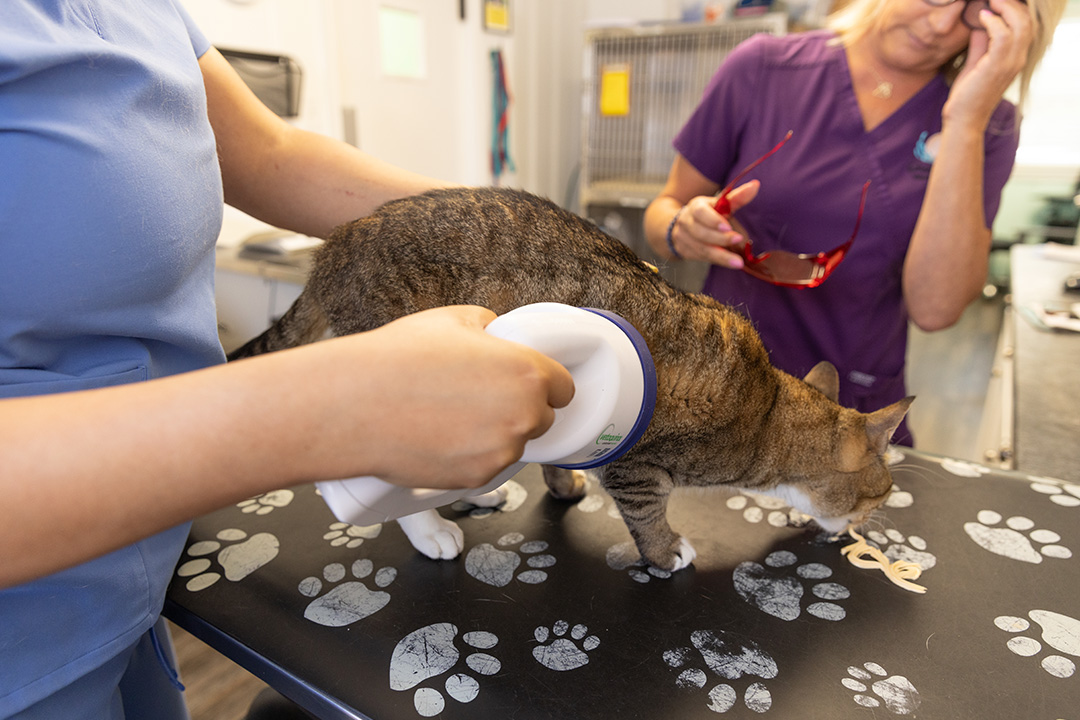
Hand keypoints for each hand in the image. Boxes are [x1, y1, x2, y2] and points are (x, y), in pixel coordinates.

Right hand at [291, 306, 574, 489]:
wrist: (354, 404)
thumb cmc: (398, 358)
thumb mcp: (451, 320)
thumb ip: (488, 327)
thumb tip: (496, 335)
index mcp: (527, 371)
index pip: (564, 388)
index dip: (544, 384)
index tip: (526, 384)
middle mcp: (523, 414)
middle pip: (541, 418)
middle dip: (518, 410)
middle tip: (478, 399)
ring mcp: (502, 450)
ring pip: (512, 445)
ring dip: (494, 434)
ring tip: (450, 417)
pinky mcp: (476, 477)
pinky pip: (486, 467)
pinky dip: (470, 456)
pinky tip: (439, 438)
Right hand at [668, 180, 759, 268]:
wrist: (682, 226)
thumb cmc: (708, 213)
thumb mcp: (719, 203)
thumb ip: (737, 197)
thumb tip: (756, 185)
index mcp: (695, 207)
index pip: (700, 213)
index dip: (713, 220)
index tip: (728, 226)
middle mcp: (687, 222)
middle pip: (701, 232)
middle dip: (720, 238)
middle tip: (738, 239)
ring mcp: (684, 239)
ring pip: (701, 249)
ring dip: (721, 256)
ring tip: (738, 262)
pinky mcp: (686, 252)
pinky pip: (702, 258)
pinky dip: (719, 261)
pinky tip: (732, 264)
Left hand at [944, 0, 1032, 128]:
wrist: (963, 119)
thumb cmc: (968, 94)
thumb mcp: (976, 62)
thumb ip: (981, 42)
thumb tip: (980, 20)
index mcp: (1015, 57)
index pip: (1026, 25)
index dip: (1016, 9)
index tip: (998, 0)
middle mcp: (1018, 58)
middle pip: (1027, 21)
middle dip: (1013, 4)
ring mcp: (1010, 63)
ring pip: (1020, 25)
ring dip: (1005, 8)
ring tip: (991, 1)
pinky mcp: (997, 67)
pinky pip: (1003, 36)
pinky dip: (994, 23)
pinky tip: (982, 17)